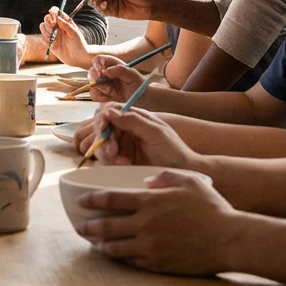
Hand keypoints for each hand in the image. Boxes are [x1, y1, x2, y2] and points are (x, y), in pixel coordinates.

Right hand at [39, 8, 91, 65]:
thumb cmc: (79, 44)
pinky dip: (45, 39)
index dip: (53, 12)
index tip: (52, 15)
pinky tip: (53, 44)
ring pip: (42, 27)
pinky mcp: (50, 43)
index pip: (56, 12)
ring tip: (52, 37)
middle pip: (47, 18)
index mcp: (64, 22)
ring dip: (45, 31)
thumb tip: (57, 17)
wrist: (78, 58)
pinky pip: (42, 37)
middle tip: (52, 28)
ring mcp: (53, 34)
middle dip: (48, 22)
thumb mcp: (74, 33)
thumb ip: (65, 25)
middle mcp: (58, 27)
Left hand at [75, 170, 239, 275]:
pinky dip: (120, 257)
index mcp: (150, 202)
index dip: (92, 199)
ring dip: (100, 244)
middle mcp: (145, 225)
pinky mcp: (158, 263)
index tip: (81, 200)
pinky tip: (116, 254)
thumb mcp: (190, 181)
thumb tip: (145, 182)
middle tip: (78, 226)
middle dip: (88, 226)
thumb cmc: (213, 208)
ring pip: (115, 247)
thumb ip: (164, 177)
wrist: (231, 240)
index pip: (111, 199)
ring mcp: (150, 246)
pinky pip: (132, 261)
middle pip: (106, 226)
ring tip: (93, 242)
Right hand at [76, 104, 196, 167]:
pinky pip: (106, 159)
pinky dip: (110, 162)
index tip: (103, 128)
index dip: (103, 118)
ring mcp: (123, 146)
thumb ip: (133, 120)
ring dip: (107, 153)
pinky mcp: (121, 160)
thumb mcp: (156, 132)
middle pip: (103, 128)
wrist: (183, 174)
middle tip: (112, 152)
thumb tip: (109, 111)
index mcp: (135, 118)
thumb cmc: (174, 150)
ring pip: (102, 144)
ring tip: (122, 162)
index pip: (111, 110)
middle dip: (104, 140)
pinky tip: (124, 165)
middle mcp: (127, 130)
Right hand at [87, 54, 144, 102]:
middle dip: (95, 76)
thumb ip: (119, 70)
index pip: (99, 59)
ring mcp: (103, 85)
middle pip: (91, 71)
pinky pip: (94, 95)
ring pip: (91, 84)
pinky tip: (109, 98)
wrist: (142, 98)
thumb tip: (105, 71)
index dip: (97, 63)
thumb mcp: (132, 74)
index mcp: (112, 65)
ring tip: (110, 91)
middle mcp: (105, 74)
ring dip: (99, 87)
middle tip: (101, 79)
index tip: (101, 69)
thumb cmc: (138, 83)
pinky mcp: (103, 95)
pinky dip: (100, 97)